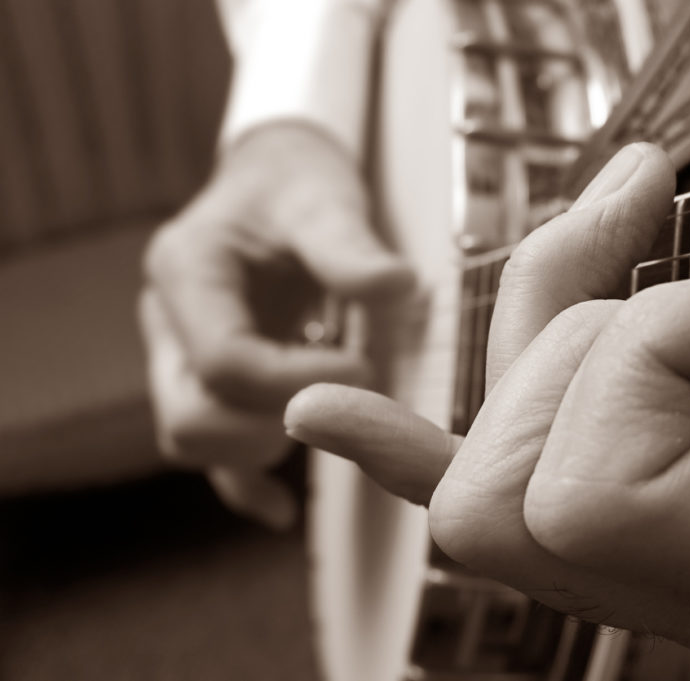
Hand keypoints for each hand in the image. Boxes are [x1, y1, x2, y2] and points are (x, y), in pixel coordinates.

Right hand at [141, 123, 412, 527]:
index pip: (223, 362)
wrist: (274, 181)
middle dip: (271, 427)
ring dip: (258, 450)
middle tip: (347, 405)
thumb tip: (397, 285)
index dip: (296, 382)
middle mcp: (168, 320)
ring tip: (332, 423)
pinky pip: (208, 450)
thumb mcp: (324, 198)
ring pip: (192, 440)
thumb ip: (350, 245)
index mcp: (187, 270)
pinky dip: (243, 481)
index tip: (364, 364)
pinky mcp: (206, 383)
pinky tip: (283, 509)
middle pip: (190, 417)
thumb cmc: (296, 184)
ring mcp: (179, 356)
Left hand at [284, 143, 689, 678]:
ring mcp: (642, 568)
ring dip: (554, 331)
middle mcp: (681, 599)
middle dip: (602, 338)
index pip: (592, 488)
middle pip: (513, 464)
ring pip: (485, 456)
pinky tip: (330, 415)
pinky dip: (402, 449)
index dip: (666, 347)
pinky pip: (479, 497)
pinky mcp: (626, 527)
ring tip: (627, 227)